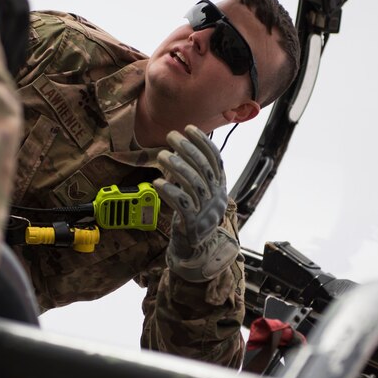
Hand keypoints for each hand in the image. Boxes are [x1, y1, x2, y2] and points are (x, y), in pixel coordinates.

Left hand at [155, 126, 236, 280]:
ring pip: (193, 184)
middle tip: (171, 136)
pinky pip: (181, 204)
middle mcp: (216, 197)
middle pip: (204, 169)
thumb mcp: (202, 193)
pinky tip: (157, 182)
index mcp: (220, 187)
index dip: (203, 142)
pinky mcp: (192, 224)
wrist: (197, 249)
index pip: (216, 160)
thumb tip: (186, 147)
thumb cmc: (196, 215)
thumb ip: (199, 173)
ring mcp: (205, 211)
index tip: (189, 128)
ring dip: (176, 167)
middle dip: (187, 149)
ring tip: (161, 155)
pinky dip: (169, 191)